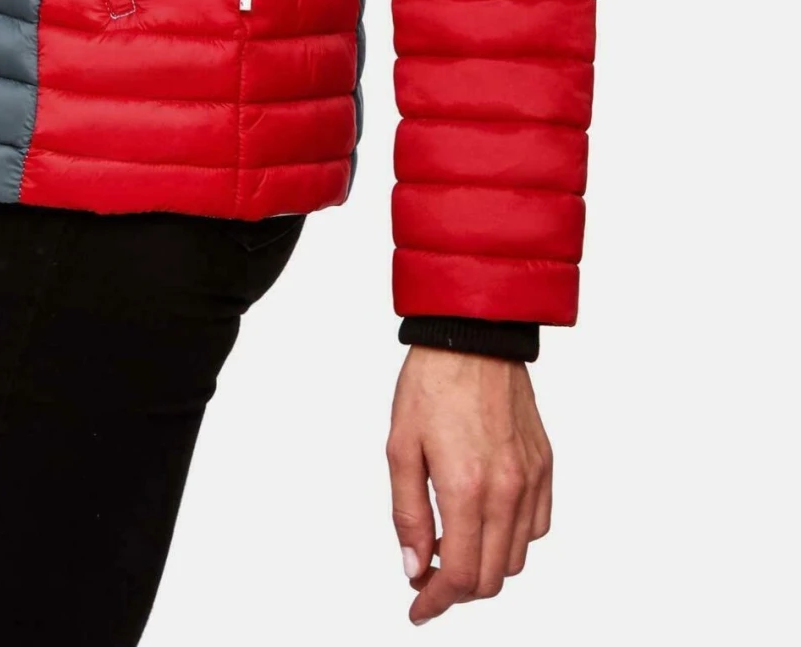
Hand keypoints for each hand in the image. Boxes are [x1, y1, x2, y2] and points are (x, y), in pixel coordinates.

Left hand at [387, 344, 552, 624]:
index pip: (459, 574)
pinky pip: (537, 527)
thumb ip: (407, 512)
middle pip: (491, 578)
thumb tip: (414, 565)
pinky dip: (512, 539)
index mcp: (467, 487)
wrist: (474, 336)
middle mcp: (507, 490)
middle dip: (458, 590)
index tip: (419, 607)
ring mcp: (531, 480)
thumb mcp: (400, 447)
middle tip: (429, 579)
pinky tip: (485, 522)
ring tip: (453, 546)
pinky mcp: (544, 467)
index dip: (436, 601)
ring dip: (485, 566)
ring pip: (516, 558)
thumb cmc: (432, 383)